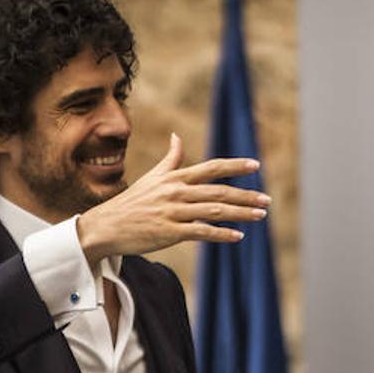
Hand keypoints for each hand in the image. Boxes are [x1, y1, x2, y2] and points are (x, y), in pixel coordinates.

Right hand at [77, 133, 269, 261]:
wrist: (106, 226)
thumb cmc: (132, 202)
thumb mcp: (152, 177)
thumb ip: (170, 159)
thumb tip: (177, 136)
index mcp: (175, 178)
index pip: (211, 168)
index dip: (235, 166)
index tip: (256, 166)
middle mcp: (176, 192)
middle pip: (218, 192)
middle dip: (246, 196)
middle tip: (267, 200)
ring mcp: (173, 212)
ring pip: (214, 212)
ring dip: (240, 214)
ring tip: (260, 216)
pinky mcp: (170, 232)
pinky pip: (201, 232)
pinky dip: (221, 234)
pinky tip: (238, 236)